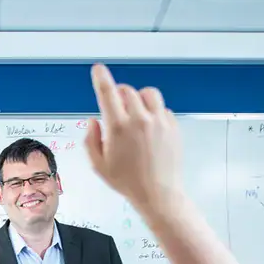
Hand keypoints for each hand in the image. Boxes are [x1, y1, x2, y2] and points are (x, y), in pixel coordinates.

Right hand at [84, 63, 183, 213]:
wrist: (158, 194)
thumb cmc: (129, 182)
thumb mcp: (98, 165)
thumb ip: (90, 139)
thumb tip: (94, 122)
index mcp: (118, 127)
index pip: (107, 92)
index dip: (100, 77)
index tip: (98, 69)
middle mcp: (140, 120)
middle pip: (128, 90)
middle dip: (119, 94)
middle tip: (118, 108)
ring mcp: (159, 122)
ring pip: (148, 93)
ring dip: (139, 98)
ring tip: (136, 113)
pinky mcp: (173, 127)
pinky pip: (163, 108)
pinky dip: (155, 112)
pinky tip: (150, 127)